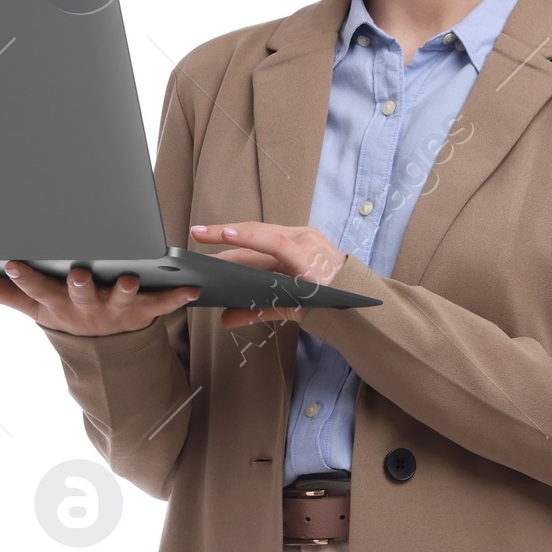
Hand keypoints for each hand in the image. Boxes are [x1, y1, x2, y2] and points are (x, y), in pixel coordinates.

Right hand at [0, 260, 196, 338]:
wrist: (105, 351)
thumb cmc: (67, 315)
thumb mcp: (36, 309)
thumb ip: (6, 294)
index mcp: (59, 304)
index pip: (37, 292)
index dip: (25, 280)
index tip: (14, 263)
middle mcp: (87, 308)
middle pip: (81, 295)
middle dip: (79, 285)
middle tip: (77, 273)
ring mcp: (117, 310)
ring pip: (122, 299)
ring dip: (127, 290)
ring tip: (132, 279)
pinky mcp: (143, 312)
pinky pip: (162, 305)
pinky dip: (177, 298)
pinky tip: (191, 289)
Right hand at [188, 220, 349, 326]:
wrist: (353, 291)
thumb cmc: (326, 303)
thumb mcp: (295, 311)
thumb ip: (259, 312)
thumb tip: (226, 320)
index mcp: (310, 262)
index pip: (277, 245)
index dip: (249, 240)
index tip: (226, 235)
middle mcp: (306, 241)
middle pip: (260, 234)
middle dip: (226, 236)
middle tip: (197, 236)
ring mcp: (303, 234)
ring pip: (260, 232)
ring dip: (232, 235)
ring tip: (204, 236)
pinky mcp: (298, 234)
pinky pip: (267, 235)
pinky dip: (247, 240)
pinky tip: (226, 241)